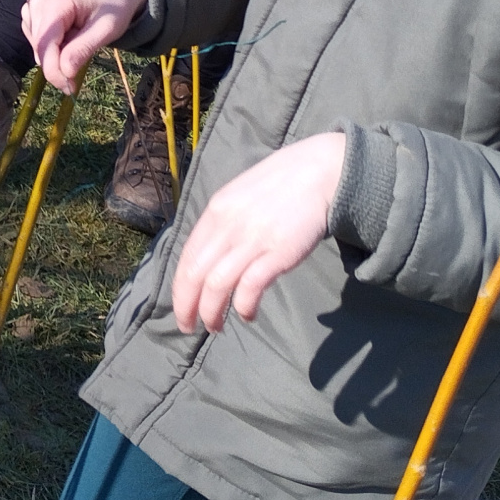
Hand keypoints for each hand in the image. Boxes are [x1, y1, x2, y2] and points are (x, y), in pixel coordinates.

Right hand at [21, 0, 147, 91]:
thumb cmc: (114, 7)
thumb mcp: (106, 29)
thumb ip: (83, 49)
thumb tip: (64, 73)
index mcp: (57, 0)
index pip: (45, 44)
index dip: (53, 71)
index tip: (69, 89)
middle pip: (39, 47)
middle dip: (58, 62)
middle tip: (84, 54)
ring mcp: (32, 3)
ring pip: (36, 46)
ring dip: (56, 52)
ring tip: (77, 37)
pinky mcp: (31, 9)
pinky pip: (35, 39)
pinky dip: (51, 45)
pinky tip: (67, 34)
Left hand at [170, 132, 345, 333]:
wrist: (320, 172)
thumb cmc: (281, 186)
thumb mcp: (240, 197)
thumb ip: (223, 224)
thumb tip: (209, 258)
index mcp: (216, 211)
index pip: (186, 258)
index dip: (179, 289)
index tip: (180, 308)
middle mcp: (228, 225)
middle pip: (195, 274)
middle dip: (187, 307)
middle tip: (189, 327)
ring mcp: (253, 238)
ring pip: (217, 284)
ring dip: (212, 312)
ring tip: (215, 327)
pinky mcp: (278, 252)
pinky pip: (250, 286)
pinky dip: (243, 306)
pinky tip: (247, 314)